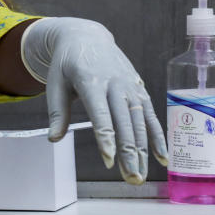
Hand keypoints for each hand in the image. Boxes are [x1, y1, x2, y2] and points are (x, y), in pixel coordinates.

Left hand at [22, 18, 167, 184]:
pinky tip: (161, 158)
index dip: (106, 137)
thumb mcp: (55, 83)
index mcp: (90, 80)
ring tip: (139, 175)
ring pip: (139, 122)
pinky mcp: (139, 90)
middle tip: (130, 178)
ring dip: (143, 151)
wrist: (85, 37)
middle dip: (129, 152)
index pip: (100, 113)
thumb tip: (53, 139)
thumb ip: (56, 111)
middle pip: (124, 122)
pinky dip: (157, 137)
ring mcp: (130, 86)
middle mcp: (115, 83)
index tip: (109, 160)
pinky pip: (150, 116)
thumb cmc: (66, 63)